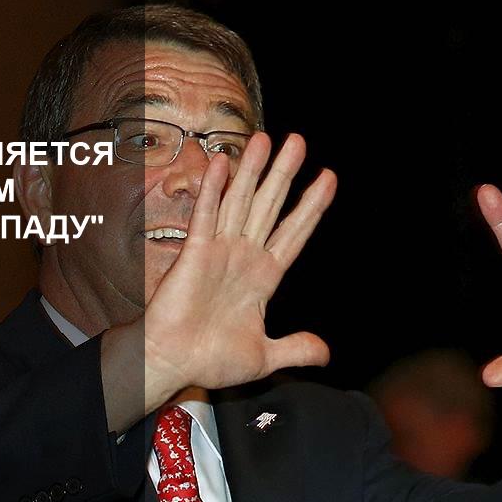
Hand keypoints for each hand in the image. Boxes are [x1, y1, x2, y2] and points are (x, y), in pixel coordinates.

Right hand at [145, 132, 335, 397]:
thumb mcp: (265, 356)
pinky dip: (214, 190)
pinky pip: (207, 215)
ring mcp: (220, 251)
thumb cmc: (210, 360)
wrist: (173, 363)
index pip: (294, 233)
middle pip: (270, 206)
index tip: (329, 179)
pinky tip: (222, 164)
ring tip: (265, 138)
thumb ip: (295, 348)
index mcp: (264, 277)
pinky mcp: (194, 252)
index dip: (312, 207)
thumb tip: (326, 353)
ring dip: (252, 171)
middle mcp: (244, 256)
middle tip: (298, 141)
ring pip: (240, 202)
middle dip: (285, 174)